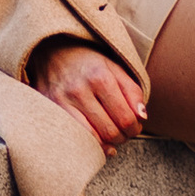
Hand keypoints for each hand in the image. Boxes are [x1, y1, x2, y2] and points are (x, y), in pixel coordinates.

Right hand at [30, 42, 146, 144]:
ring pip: (94, 139)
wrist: (52, 50)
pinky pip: (76, 138)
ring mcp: (63, 102)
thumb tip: (142, 117)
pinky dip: (91, 145)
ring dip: (109, 143)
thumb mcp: (114, 68)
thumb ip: (132, 91)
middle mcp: (80, 90)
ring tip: (112, 136)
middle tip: (125, 133)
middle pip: (110, 131)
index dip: (135, 128)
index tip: (135, 126)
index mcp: (100, 76)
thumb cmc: (89, 62)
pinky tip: (99, 142)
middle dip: (123, 137)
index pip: (125, 117)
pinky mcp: (52, 111)